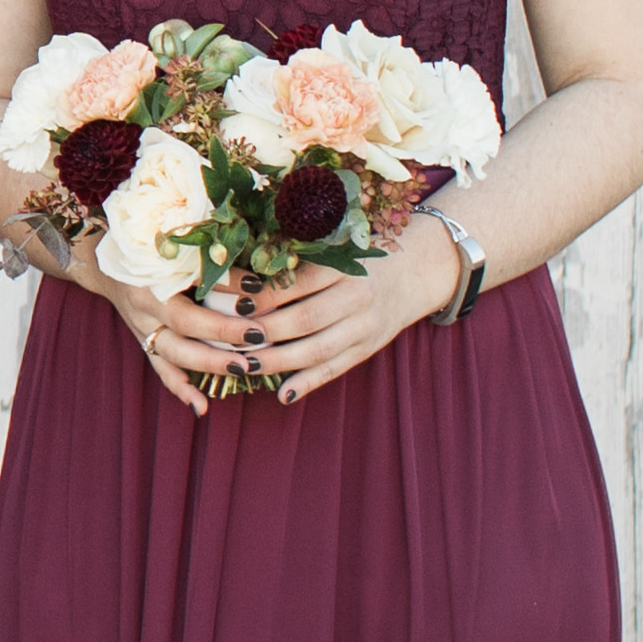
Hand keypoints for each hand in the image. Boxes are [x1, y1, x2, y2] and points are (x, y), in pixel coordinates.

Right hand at [28, 212, 253, 417]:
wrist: (104, 264)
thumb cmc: (146, 248)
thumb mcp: (173, 246)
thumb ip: (208, 259)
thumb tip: (255, 276)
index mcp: (152, 272)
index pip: (194, 277)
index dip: (227, 285)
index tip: (259, 289)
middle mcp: (145, 303)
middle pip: (184, 322)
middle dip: (223, 332)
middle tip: (259, 336)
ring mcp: (142, 327)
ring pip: (175, 352)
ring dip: (210, 363)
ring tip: (242, 368)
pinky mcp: (144, 343)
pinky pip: (161, 370)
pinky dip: (180, 389)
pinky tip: (201, 407)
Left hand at [220, 211, 468, 406]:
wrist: (416, 271)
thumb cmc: (361, 254)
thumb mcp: (334, 247)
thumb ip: (297, 258)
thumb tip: (242, 273)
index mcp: (343, 266)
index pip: (295, 282)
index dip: (260, 293)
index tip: (227, 299)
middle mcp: (356, 297)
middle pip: (303, 319)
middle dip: (262, 331)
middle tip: (226, 337)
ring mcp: (365, 327)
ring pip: (317, 349)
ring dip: (278, 361)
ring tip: (244, 366)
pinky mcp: (368, 349)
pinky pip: (336, 369)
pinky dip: (309, 383)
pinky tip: (283, 394)